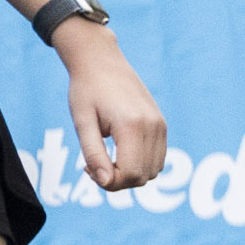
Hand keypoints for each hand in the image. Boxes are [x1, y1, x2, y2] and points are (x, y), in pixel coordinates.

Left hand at [63, 32, 166, 191]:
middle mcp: (153, 126)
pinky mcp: (162, 124)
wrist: (101, 61)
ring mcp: (161, 125)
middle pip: (143, 176)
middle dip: (117, 180)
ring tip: (104, 158)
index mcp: (132, 125)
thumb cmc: (86, 90)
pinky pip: (157, 158)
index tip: (87, 168)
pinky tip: (118, 152)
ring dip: (129, 174)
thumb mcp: (82, 122)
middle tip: (92, 164)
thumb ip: (93, 153)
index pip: (130, 174)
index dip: (108, 182)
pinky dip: (139, 164)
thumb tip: (105, 181)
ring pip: (153, 170)